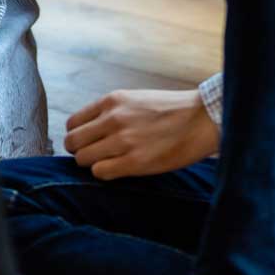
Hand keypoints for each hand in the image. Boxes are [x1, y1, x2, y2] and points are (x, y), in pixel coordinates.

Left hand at [63, 88, 218, 179]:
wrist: (202, 119)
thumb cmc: (172, 110)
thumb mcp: (135, 100)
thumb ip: (112, 113)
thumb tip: (91, 131)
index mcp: (111, 101)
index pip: (73, 123)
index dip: (79, 136)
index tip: (90, 142)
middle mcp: (112, 118)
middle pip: (73, 142)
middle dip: (81, 151)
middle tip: (97, 156)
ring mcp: (122, 140)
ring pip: (82, 159)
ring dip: (93, 164)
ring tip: (111, 163)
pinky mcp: (134, 162)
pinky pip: (100, 173)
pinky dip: (105, 174)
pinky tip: (120, 169)